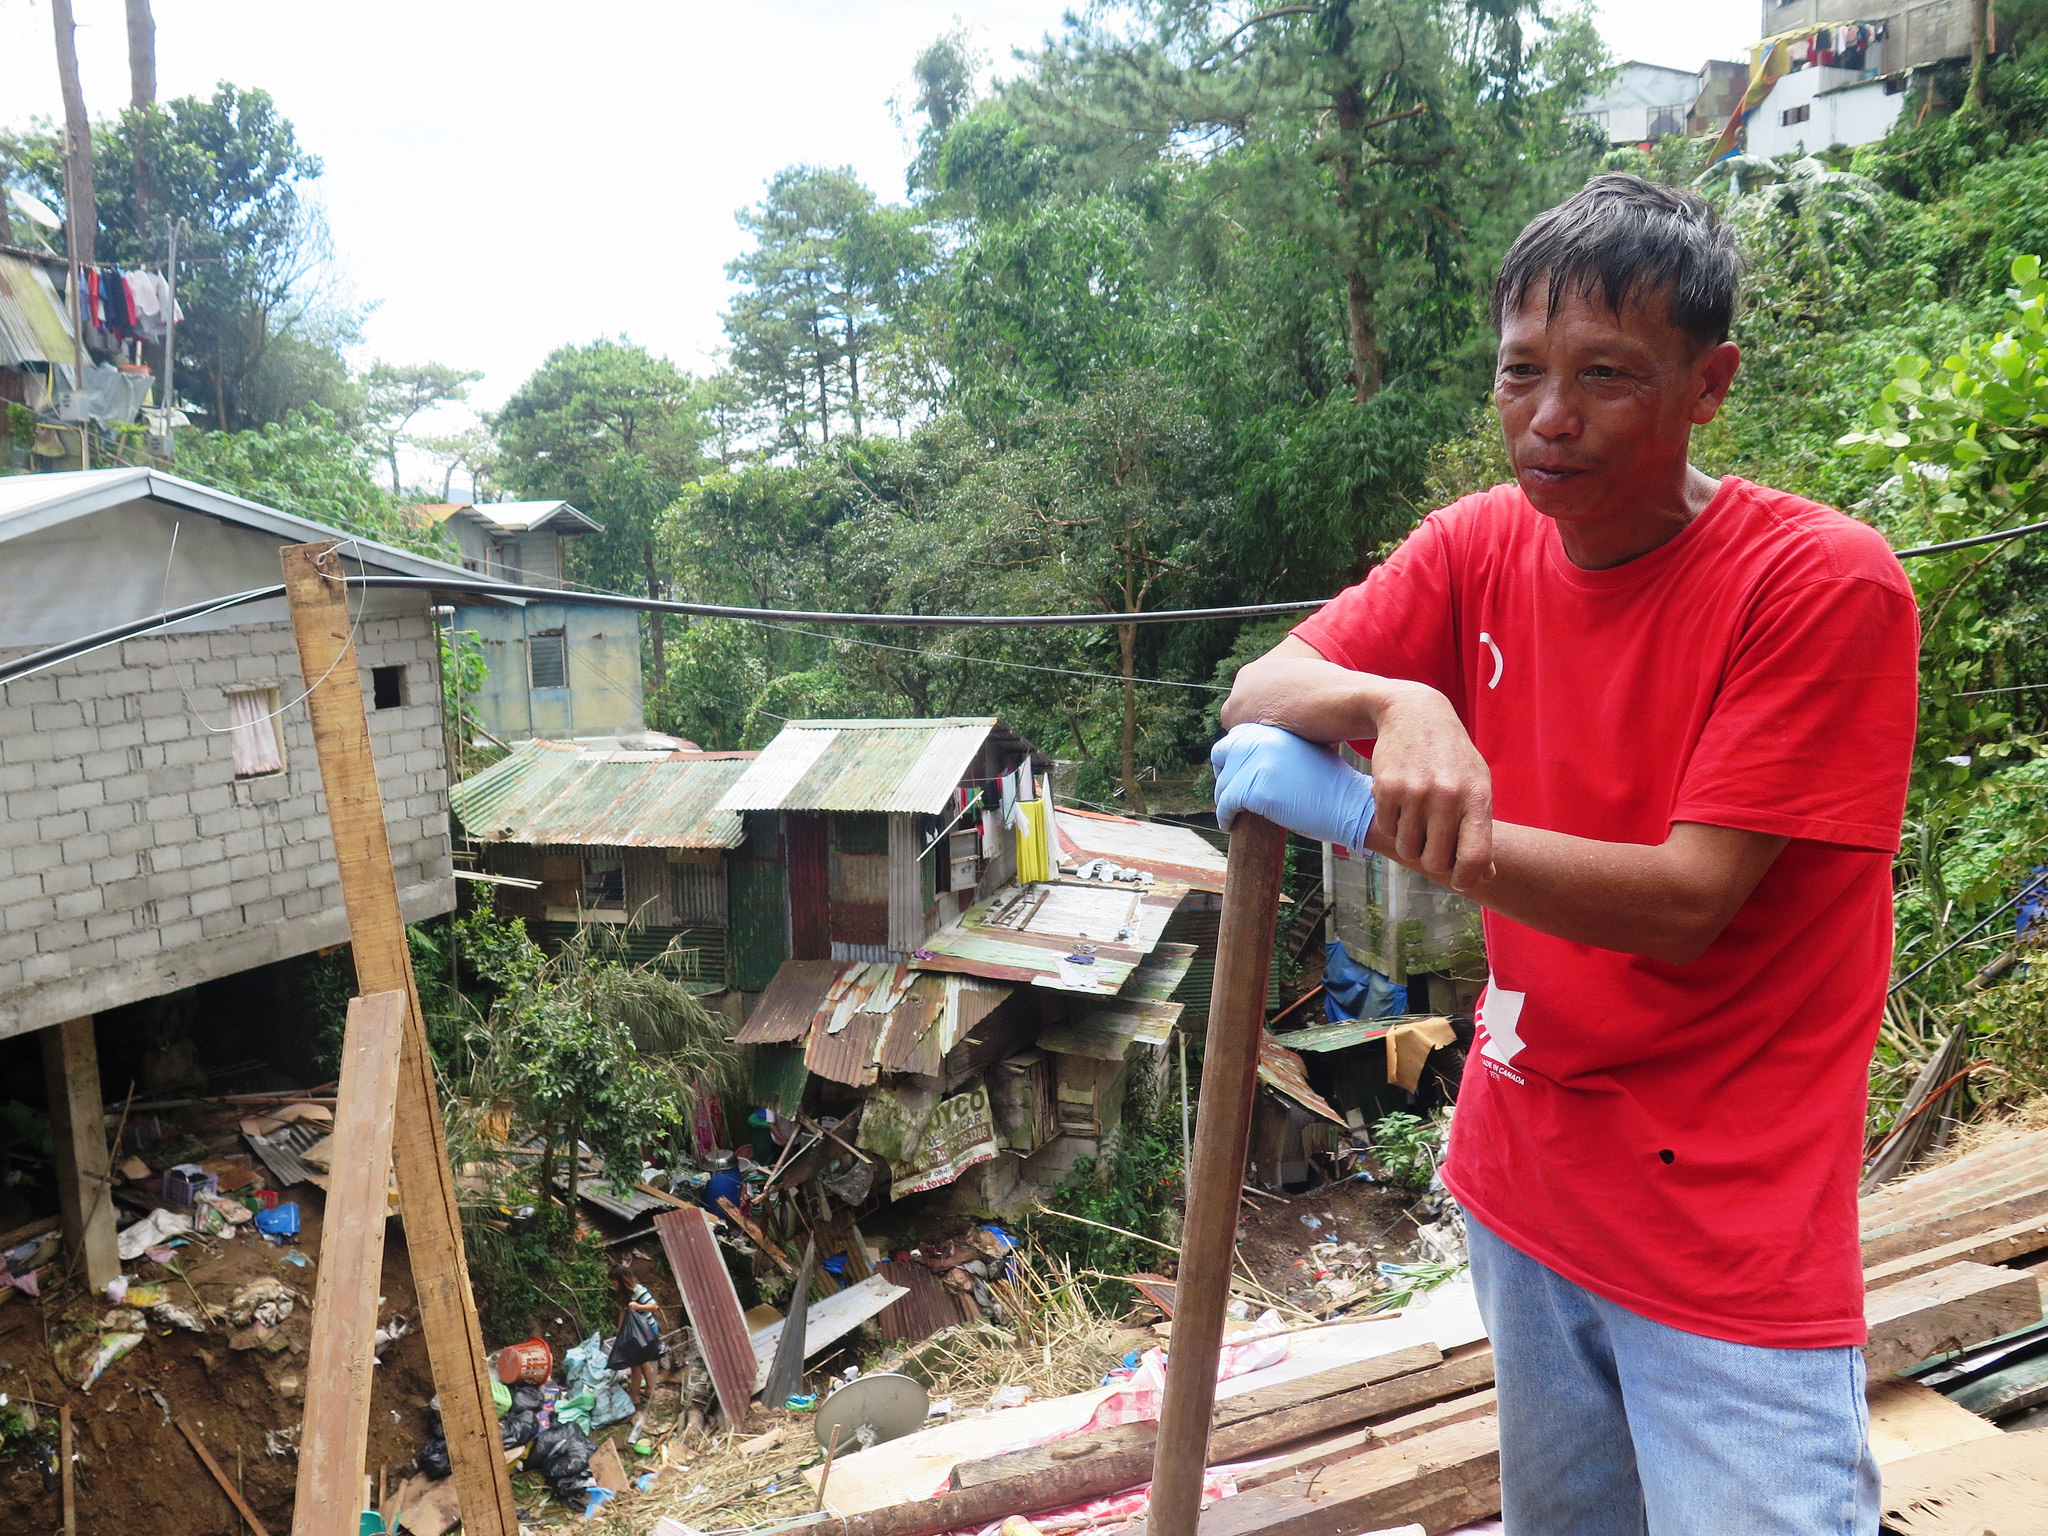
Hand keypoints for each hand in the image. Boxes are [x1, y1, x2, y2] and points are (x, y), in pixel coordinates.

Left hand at [1210, 724, 1375, 848]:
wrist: (1352, 806)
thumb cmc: (1334, 786)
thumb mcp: (1305, 753)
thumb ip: (1279, 750)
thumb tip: (1253, 762)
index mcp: (1277, 729)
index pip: (1239, 736)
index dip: (1233, 756)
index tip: (1236, 774)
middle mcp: (1265, 740)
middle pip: (1222, 753)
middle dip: (1223, 774)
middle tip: (1228, 794)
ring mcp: (1259, 764)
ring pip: (1224, 782)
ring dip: (1224, 799)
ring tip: (1230, 814)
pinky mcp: (1256, 790)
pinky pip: (1226, 803)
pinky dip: (1224, 816)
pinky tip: (1230, 824)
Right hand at [1364, 684, 1492, 890]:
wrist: (1415, 714)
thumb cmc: (1451, 757)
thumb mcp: (1476, 785)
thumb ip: (1480, 830)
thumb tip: (1486, 876)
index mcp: (1477, 797)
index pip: (1475, 857)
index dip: (1466, 879)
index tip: (1460, 881)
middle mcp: (1447, 795)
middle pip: (1436, 861)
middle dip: (1434, 859)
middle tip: (1434, 842)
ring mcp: (1415, 792)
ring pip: (1408, 849)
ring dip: (1411, 842)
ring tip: (1417, 819)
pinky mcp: (1386, 788)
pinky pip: (1386, 829)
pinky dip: (1392, 823)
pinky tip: (1400, 802)